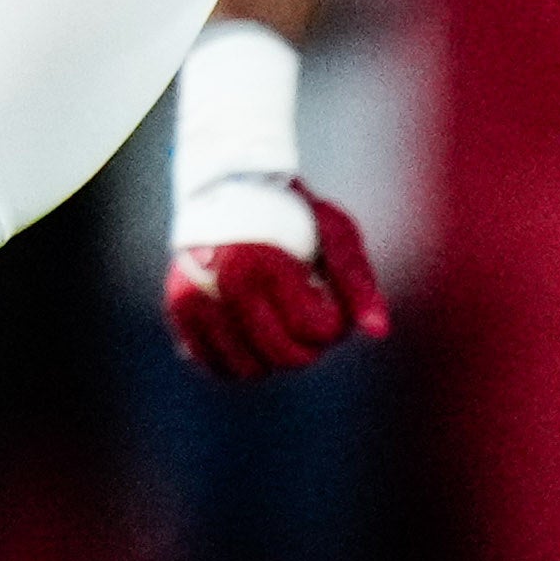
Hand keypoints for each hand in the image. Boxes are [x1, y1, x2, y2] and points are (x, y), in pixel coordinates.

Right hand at [163, 174, 388, 381]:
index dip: (334, 323)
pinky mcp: (180, 314)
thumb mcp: (335, 232)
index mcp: (262, 262)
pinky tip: (257, 332)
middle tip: (310, 314)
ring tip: (282, 319)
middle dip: (309, 346)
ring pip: (251, 371)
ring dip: (276, 357)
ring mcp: (194, 302)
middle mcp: (222, 285)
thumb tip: (379, 332)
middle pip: (285, 358)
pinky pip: (217, 368)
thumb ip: (358, 281)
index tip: (329, 297)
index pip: (314, 331)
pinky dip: (243, 360)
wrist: (230, 189)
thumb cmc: (292, 212)